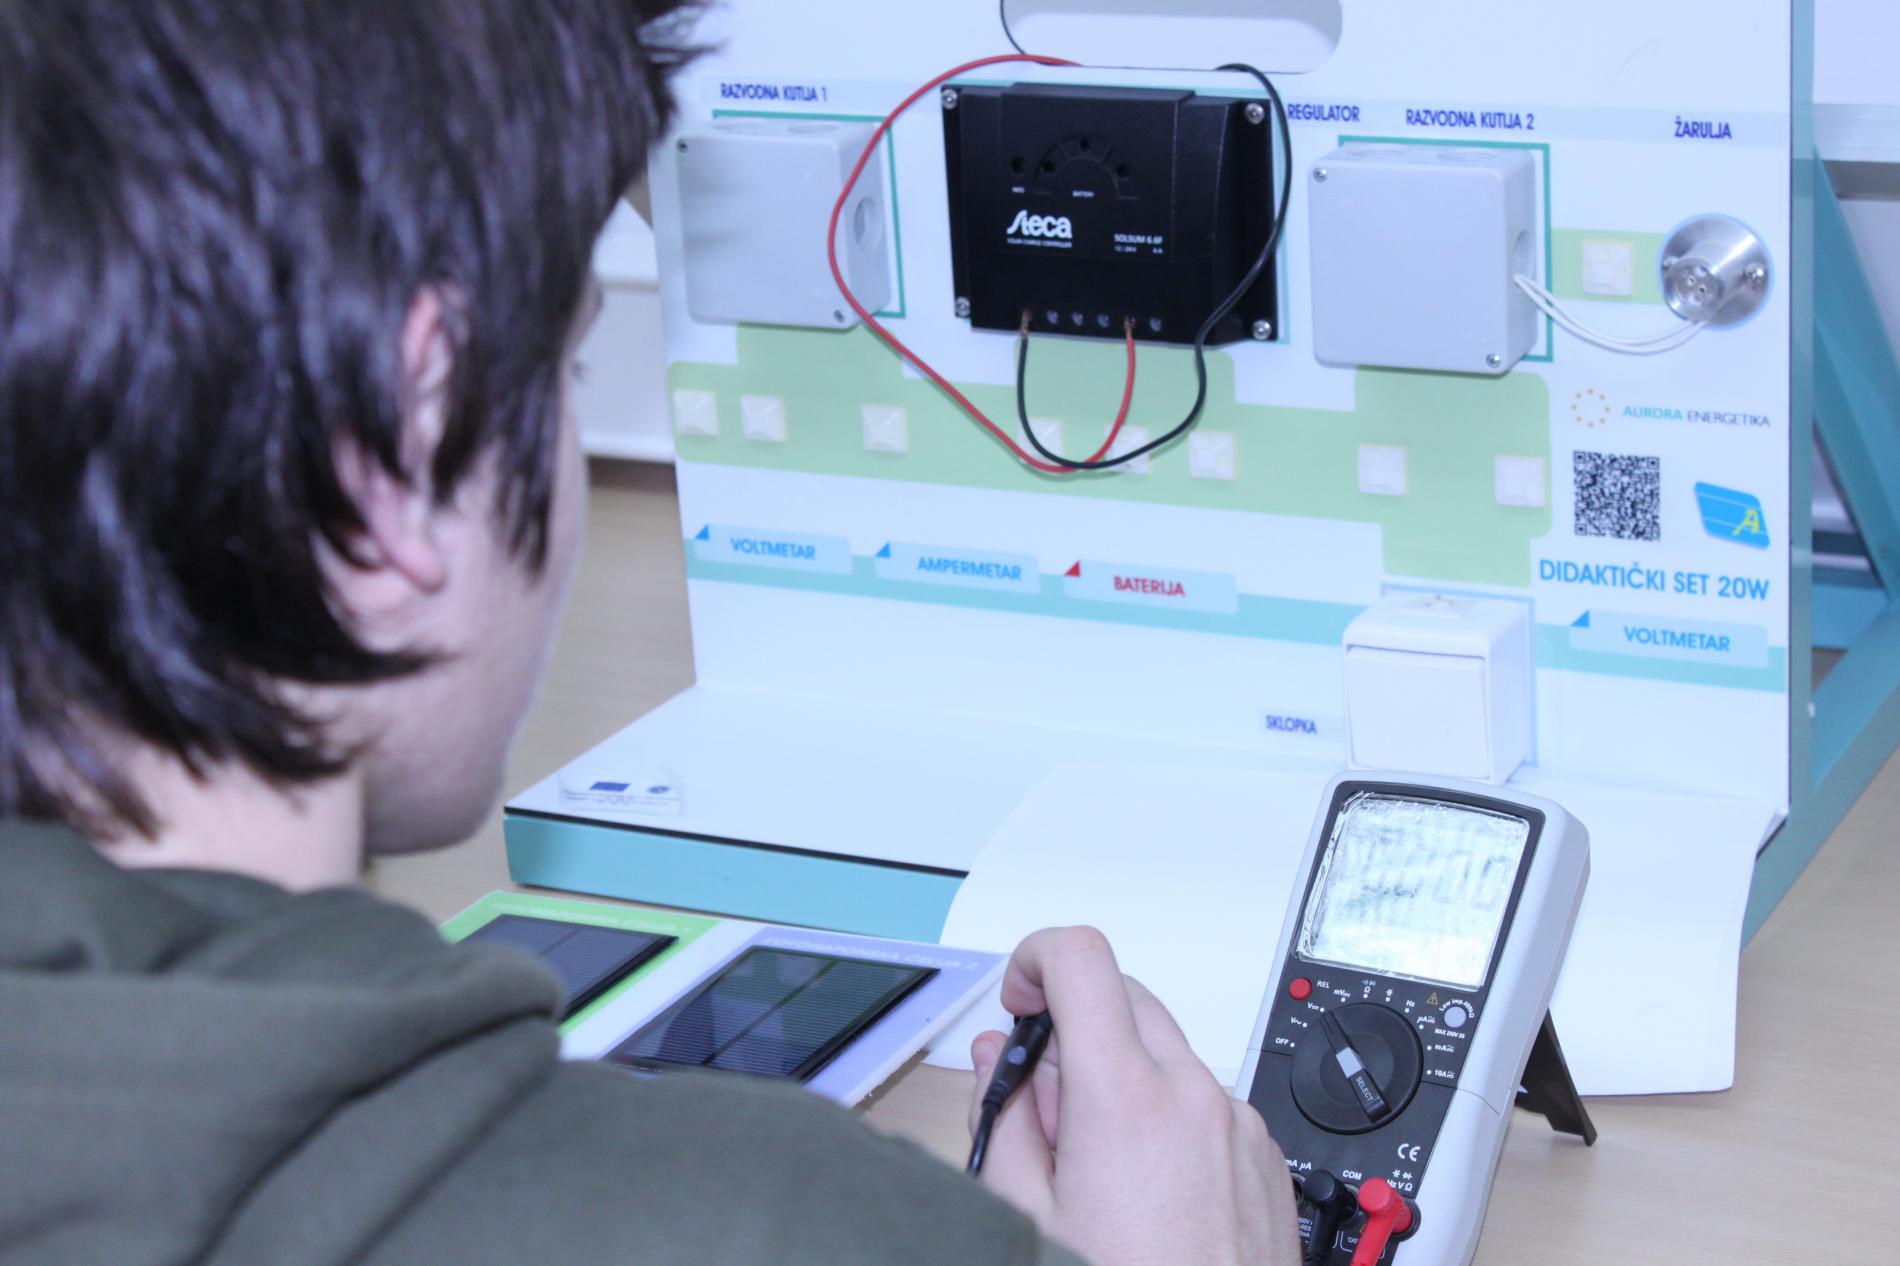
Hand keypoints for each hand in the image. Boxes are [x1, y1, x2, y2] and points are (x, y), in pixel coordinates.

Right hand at [968, 926, 1301, 1265]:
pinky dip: (1165, 1116)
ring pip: (1164, 1050)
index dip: (1034, 961)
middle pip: (1122, 996)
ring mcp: (1237, 1123)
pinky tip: (1146, 1194)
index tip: (1018, 1001)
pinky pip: (1203, 1099)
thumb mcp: (1029, 1214)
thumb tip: (1000, 1060)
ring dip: (1120, 1077)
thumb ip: (1006, 1118)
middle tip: (1043, 1110)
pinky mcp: (1264, 1154)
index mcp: (1125, 1098)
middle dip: (1071, 1031)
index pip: (1080, 958)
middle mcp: (1193, 1095)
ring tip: (1097, 1172)